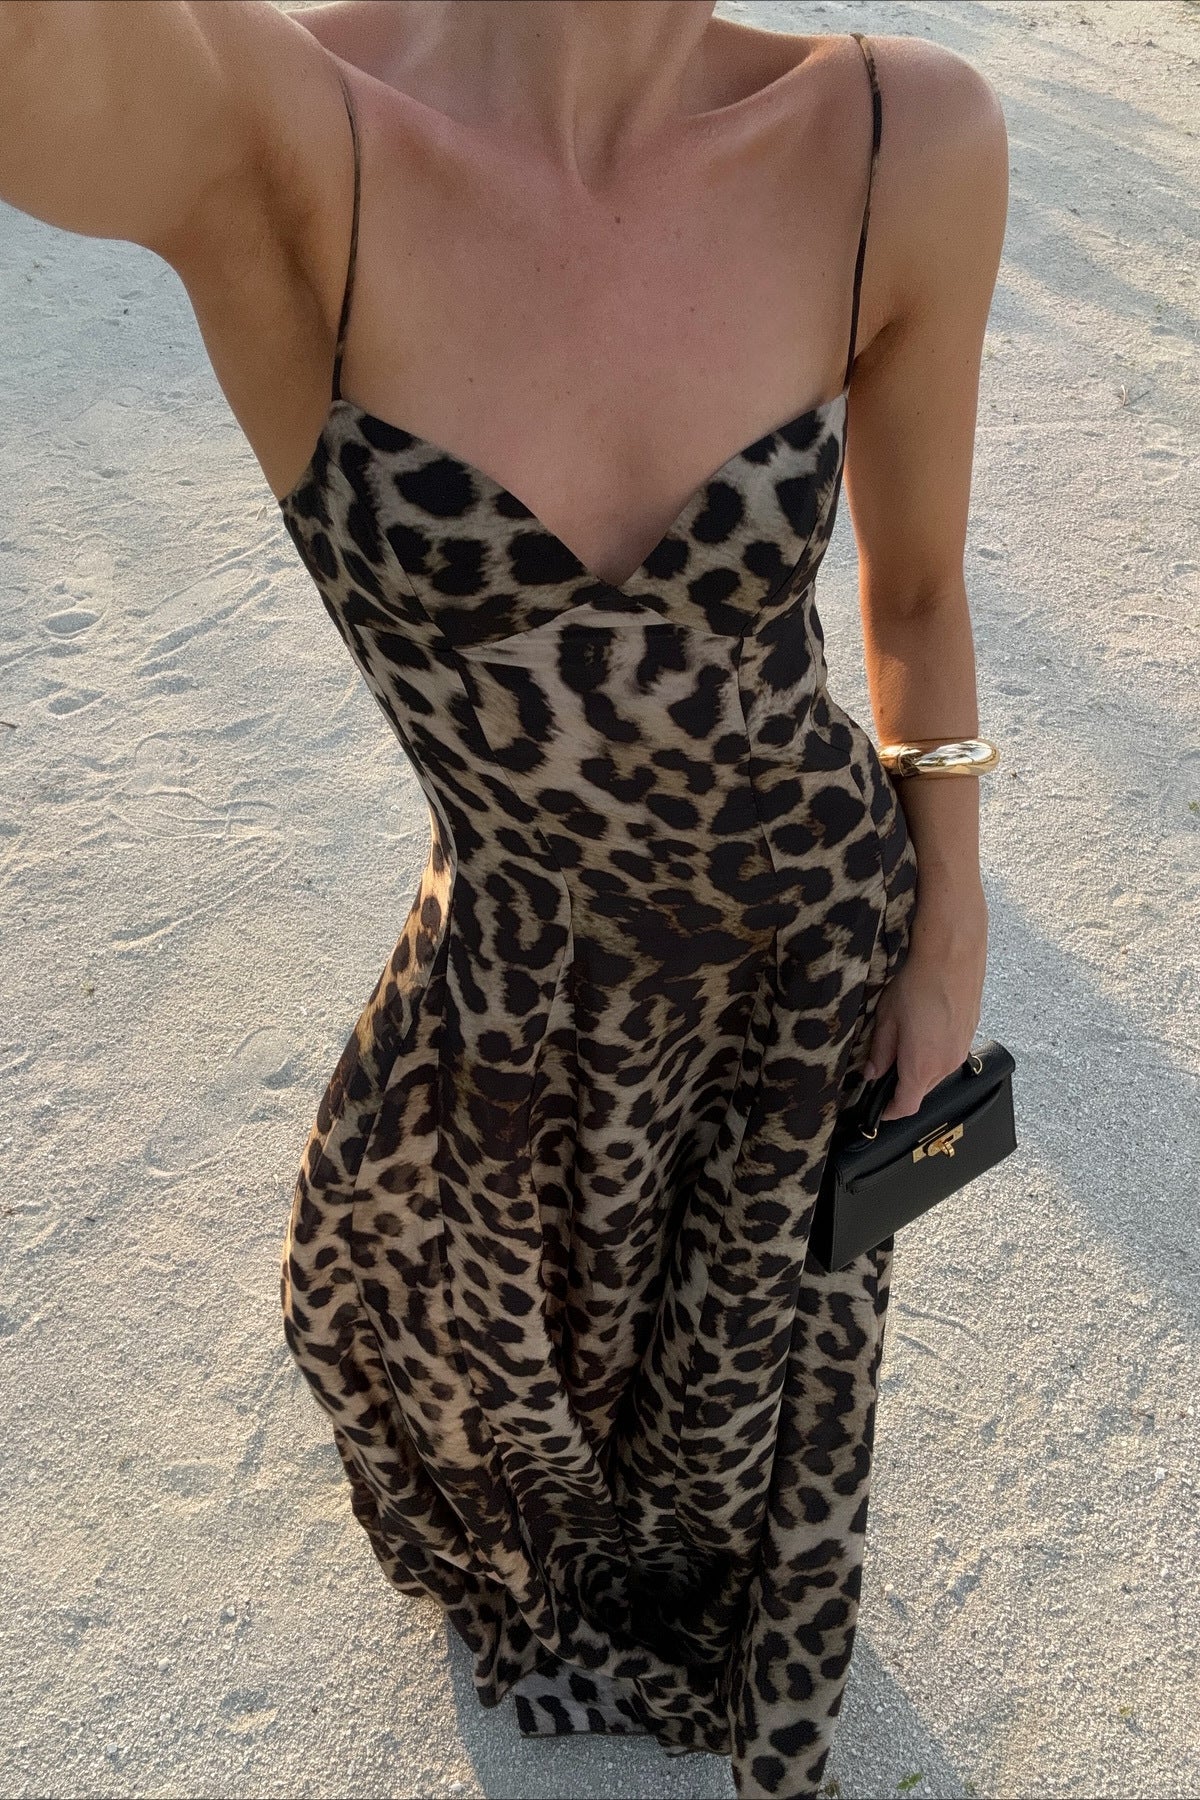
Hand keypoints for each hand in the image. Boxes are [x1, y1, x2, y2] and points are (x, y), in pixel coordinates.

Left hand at [862, 880, 987, 1120]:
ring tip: (905, 1039)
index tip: (878, 1110)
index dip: (889, 1112)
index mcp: (922, 1066)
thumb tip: (873, 1073)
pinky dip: (934, 1050)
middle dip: (902, 1085)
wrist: (952, 953)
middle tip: (884, 1067)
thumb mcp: (886, 1019)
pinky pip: (949, 1053)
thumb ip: (880, 1052)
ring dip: (919, 1066)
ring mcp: (962, 1049)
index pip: (905, 1106)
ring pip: (936, 1072)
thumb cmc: (917, 983)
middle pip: (921, 1090)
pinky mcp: (970, 1033)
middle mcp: (946, 1064)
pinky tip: (924, 1026)